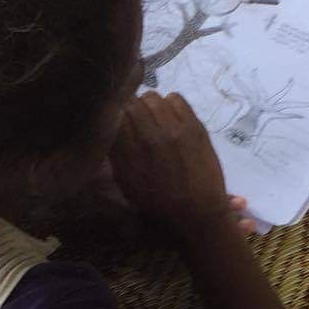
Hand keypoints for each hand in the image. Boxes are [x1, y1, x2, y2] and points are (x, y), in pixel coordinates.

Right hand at [110, 93, 254, 237]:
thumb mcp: (127, 184)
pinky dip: (170, 103)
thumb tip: (110, 127)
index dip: (116, 115)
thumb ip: (116, 154)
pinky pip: (176, 99)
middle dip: (132, 107)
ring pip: (154, 97)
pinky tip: (170, 116)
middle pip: (133, 102)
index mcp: (131, 154)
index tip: (120, 121)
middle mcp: (151, 138)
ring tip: (153, 116)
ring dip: (150, 104)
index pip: (115, 116)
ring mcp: (175, 130)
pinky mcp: (194, 126)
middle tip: (136, 117)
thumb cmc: (158, 202)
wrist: (198, 211)